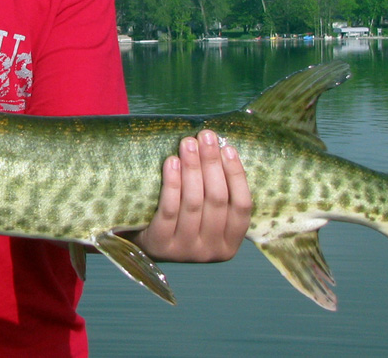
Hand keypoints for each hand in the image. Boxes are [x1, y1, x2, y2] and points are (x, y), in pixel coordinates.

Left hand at [132, 129, 251, 261]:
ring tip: (188, 143)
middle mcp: (211, 250)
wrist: (144, 243)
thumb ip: (217, 193)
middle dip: (211, 163)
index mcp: (229, 243)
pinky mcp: (161, 244)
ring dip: (192, 168)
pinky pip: (169, 209)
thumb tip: (220, 148)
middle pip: (216, 199)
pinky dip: (172, 183)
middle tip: (205, 136)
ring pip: (193, 202)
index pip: (242, 206)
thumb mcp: (206, 216)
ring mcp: (186, 250)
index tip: (228, 148)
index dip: (236, 175)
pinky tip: (172, 162)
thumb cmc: (181, 220)